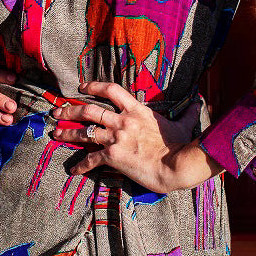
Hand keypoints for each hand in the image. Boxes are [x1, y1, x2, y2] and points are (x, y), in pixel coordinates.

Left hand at [52, 81, 220, 193]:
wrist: (176, 164)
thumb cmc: (180, 145)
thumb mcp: (182, 124)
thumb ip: (188, 111)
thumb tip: (200, 101)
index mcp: (137, 109)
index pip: (110, 90)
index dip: (93, 86)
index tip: (81, 87)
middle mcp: (123, 120)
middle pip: (89, 109)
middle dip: (70, 109)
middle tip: (57, 110)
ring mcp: (116, 137)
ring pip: (85, 132)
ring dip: (68, 132)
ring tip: (55, 133)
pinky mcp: (113, 156)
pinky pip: (91, 159)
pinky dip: (80, 164)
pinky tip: (74, 169)